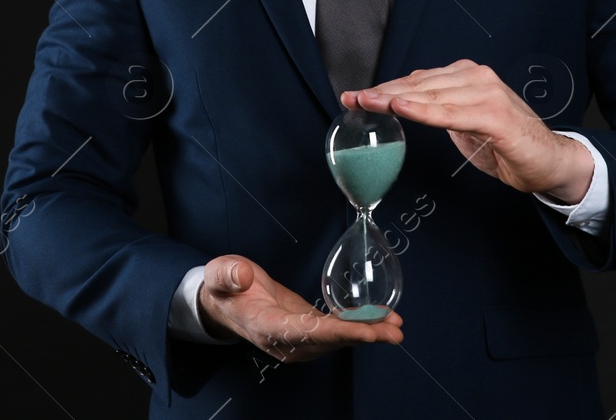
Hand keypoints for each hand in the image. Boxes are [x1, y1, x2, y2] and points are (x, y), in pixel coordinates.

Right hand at [196, 254, 403, 360]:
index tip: (363, 332)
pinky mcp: (306, 332)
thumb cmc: (224, 287)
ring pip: (336, 341)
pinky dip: (359, 328)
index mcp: (265, 327)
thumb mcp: (220, 274)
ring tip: (396, 325)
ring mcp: (297, 340)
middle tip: (393, 331)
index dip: (335, 333)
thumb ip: (228, 275)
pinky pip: (335, 334)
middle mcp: (285, 341)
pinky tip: (380, 320)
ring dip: (367, 334)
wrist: (224, 304)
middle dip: (362, 337)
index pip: (304, 333)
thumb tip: (243, 275)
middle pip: (328, 342)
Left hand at [342, 59, 593, 202]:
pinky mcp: (495, 115)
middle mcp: (477, 78)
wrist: (549, 161)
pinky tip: (403, 109)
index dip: (385, 88)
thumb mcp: (464, 124)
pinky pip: (451, 113)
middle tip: (352, 99)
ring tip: (368, 102)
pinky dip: (425, 111)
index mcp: (468, 76)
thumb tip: (404, 104)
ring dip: (396, 99)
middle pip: (419, 84)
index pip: (418, 80)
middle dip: (382, 93)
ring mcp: (487, 94)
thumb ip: (440, 109)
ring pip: (431, 94)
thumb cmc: (507, 143)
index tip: (356, 95)